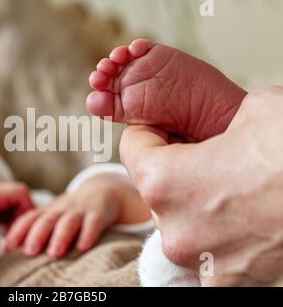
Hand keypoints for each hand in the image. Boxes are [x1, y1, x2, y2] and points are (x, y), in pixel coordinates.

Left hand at [5, 173, 149, 257]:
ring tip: (54, 253)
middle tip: (29, 251)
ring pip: (69, 222)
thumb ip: (36, 229)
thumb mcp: (53, 216)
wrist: (102, 191)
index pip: (30, 218)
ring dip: (61, 236)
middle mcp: (62, 210)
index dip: (18, 231)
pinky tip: (83, 246)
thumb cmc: (71, 211)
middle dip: (37, 235)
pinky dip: (88, 234)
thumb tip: (10, 248)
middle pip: (47, 220)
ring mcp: (80, 211)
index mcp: (49, 211)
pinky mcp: (98, 214)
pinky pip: (93, 223)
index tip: (7, 247)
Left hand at [120, 86, 282, 285]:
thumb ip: (215, 116)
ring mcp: (199, 258)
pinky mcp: (228, 280)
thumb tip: (218, 123)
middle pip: (156, 189)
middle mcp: (172, 226)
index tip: (164, 130)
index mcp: (163, 180)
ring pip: (181, 222)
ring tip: (235, 190)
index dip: (149, 132)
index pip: (133, 148)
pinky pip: (208, 259)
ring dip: (197, 206)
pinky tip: (244, 225)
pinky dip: (219, 242)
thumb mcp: (257, 109)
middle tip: (211, 160)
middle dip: (177, 171)